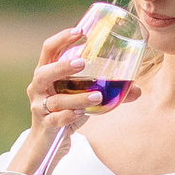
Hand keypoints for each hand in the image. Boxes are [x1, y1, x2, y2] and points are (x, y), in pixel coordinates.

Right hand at [23, 22, 134, 139]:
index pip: (49, 49)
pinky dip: (68, 116)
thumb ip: (105, 91)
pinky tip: (80, 114)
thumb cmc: (65, 111)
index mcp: (46, 73)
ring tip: (97, 96)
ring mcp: (40, 107)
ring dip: (77, 97)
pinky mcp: (46, 125)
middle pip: (44, 72)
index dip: (62, 39)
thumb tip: (136, 89)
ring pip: (55, 100)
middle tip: (82, 62)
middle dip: (62, 66)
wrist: (46, 142)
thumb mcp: (82, 97)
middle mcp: (38, 88)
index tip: (81, 31)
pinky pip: (56, 119)